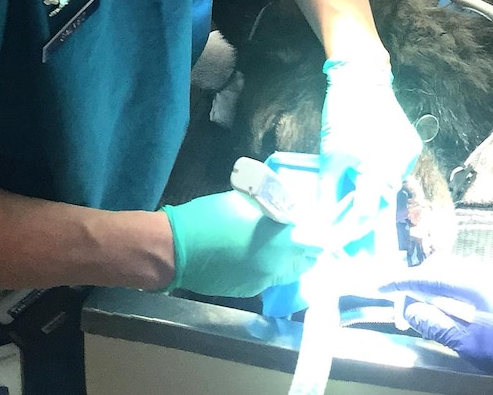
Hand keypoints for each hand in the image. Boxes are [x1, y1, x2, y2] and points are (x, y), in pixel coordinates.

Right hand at [161, 191, 317, 298]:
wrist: (175, 250)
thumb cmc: (208, 218)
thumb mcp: (245, 201)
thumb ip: (273, 208)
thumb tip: (289, 211)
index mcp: (279, 241)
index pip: (316, 242)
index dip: (317, 232)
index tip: (315, 222)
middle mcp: (276, 266)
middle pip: (306, 261)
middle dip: (306, 248)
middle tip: (298, 232)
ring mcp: (261, 281)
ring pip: (287, 272)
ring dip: (288, 258)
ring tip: (277, 241)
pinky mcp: (247, 290)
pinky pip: (268, 278)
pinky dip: (269, 266)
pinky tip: (256, 253)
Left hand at [310, 56, 421, 249]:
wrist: (363, 78)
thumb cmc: (342, 116)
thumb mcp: (329, 158)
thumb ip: (327, 194)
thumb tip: (318, 223)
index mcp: (378, 172)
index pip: (364, 216)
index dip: (348, 234)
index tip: (336, 248)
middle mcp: (399, 168)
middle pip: (381, 207)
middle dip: (365, 227)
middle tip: (354, 246)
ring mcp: (408, 157)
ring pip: (389, 192)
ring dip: (372, 204)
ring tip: (355, 216)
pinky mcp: (410, 147)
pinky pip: (394, 174)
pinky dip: (380, 183)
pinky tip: (368, 183)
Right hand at [381, 259, 492, 381]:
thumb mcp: (472, 343)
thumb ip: (439, 325)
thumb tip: (411, 310)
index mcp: (468, 281)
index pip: (424, 275)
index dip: (399, 281)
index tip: (380, 287)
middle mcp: (478, 270)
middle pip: (437, 268)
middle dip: (415, 281)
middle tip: (400, 300)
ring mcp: (492, 274)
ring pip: (451, 271)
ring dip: (432, 284)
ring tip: (421, 304)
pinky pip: (464, 277)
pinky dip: (448, 287)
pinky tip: (448, 305)